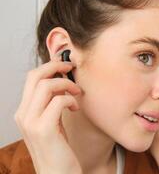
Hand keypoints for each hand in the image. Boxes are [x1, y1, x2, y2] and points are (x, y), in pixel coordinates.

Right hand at [14, 55, 82, 173]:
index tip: (65, 66)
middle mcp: (23, 114)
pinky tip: (76, 108)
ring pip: (46, 85)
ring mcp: (31, 122)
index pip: (31, 78)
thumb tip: (62, 81)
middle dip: (56, 66)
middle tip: (71, 68)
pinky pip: (59, 101)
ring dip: (67, 84)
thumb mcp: (52, 122)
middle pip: (35, 76)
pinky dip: (71, 99)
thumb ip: (52, 104)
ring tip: (77, 92)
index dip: (49, 66)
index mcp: (24, 111)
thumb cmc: (58, 148)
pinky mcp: (44, 129)